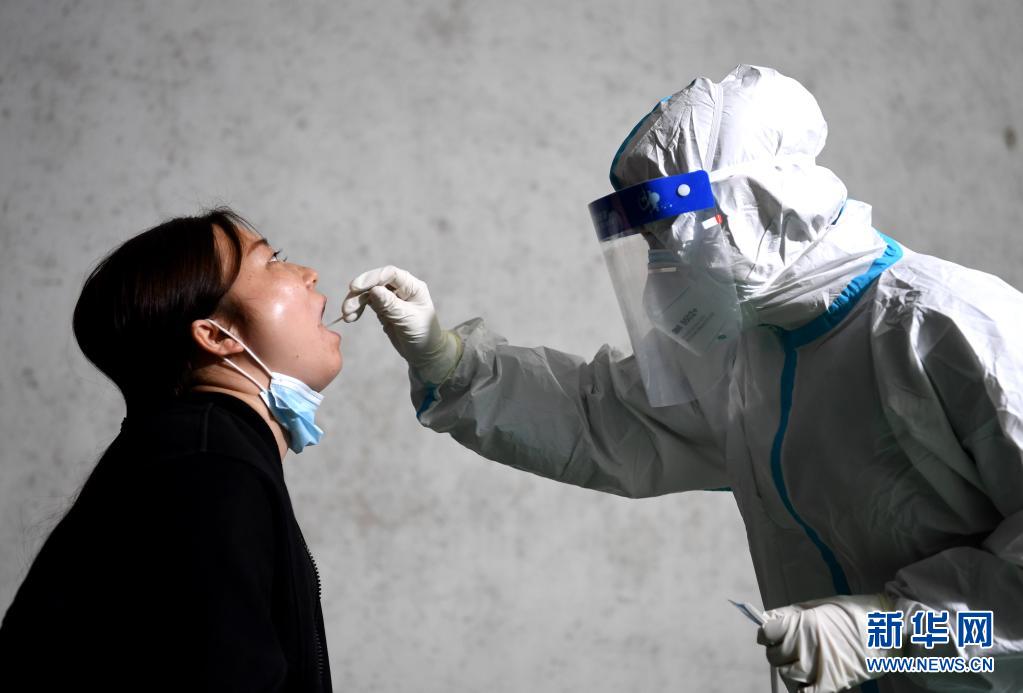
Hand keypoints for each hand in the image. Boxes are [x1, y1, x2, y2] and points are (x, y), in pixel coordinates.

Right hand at [342, 266, 460, 384]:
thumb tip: (373, 290)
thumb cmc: (423, 334)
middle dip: (359, 292)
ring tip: (347, 315)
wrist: (424, 352)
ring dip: (355, 301)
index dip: (373, 278)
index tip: (356, 287)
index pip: (391, 274)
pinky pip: (366, 303)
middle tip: (347, 307)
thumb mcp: (407, 319)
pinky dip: (357, 308)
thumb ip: (390, 305)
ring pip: (368, 292)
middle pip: (375, 282)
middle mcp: (401, 288)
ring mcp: (390, 297)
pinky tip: (351, 317)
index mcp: (412, 287)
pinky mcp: (382, 307)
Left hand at [757, 594, 894, 692]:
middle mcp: (807, 646)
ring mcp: (819, 667)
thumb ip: (791, 613)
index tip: (773, 633)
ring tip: (802, 660)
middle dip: (778, 650)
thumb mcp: (820, 605)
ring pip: (787, 674)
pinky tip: (805, 681)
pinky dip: (801, 690)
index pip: (767, 633)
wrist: (892, 630)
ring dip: (790, 668)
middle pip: (774, 655)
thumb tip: (767, 619)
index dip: (768, 632)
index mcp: (804, 624)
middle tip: (790, 646)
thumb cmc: (856, 613)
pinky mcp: (832, 683)